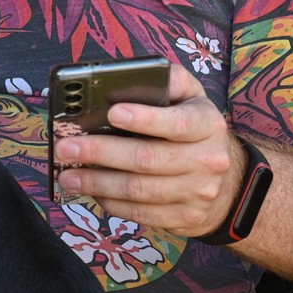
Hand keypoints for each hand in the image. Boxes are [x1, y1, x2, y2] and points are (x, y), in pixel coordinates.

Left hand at [53, 63, 242, 235]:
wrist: (226, 181)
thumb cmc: (194, 130)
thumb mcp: (192, 98)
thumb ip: (170, 81)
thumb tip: (137, 74)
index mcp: (208, 124)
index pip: (177, 122)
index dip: (145, 119)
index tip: (112, 113)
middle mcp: (208, 160)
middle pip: (148, 159)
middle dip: (101, 153)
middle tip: (66, 147)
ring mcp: (198, 193)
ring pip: (139, 190)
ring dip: (97, 182)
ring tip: (68, 174)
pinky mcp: (185, 218)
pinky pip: (142, 213)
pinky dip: (112, 203)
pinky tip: (93, 191)